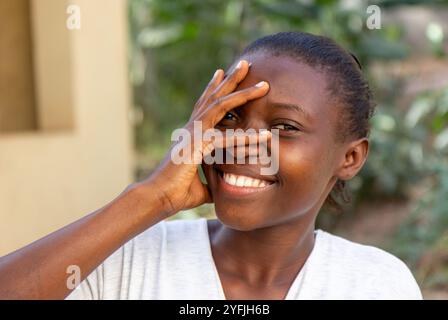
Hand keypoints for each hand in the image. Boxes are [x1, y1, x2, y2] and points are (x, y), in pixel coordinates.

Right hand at [138, 60, 269, 215]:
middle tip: (244, 63)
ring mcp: (193, 134)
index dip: (212, 88)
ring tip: (263, 84)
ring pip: (221, 106)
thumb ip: (215, 177)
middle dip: (230, 79)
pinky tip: (266, 135)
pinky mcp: (197, 145)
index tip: (220, 73)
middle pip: (213, 97)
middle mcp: (192, 128)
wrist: (157, 198)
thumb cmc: (176, 192)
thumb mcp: (203, 182)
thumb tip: (226, 184)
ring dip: (243, 93)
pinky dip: (247, 138)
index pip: (204, 105)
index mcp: (191, 134)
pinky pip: (227, 137)